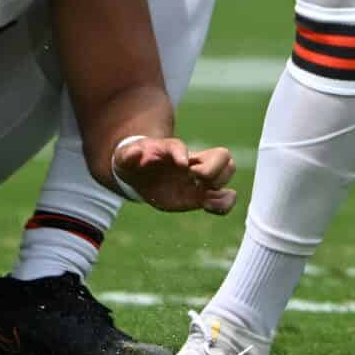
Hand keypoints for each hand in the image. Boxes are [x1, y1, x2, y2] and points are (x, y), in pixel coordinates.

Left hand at [115, 135, 237, 214]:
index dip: (181, 154)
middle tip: (196, 180)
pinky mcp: (200, 195)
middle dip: (214, 169)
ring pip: (229, 170)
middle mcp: (190, 162)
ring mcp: (198, 177)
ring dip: (221, 183)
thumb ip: (129, 155)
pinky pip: (224, 197)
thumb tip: (136, 154)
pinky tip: (208, 207)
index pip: (179, 147)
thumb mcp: (126, 157)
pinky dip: (224, 204)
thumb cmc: (134, 161)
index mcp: (170, 151)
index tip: (181, 166)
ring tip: (205, 197)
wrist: (140, 173)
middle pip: (222, 154)